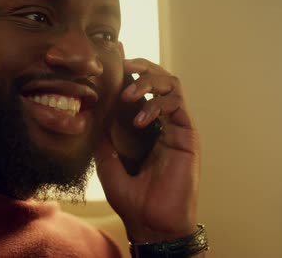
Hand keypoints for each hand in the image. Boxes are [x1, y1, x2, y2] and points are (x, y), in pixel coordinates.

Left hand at [95, 58, 200, 242]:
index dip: (130, 71)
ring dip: (149, 81)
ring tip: (129, 94)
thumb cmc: (133, 199)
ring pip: (172, 84)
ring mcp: (177, 126)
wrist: (151, 223)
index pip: (142, 89)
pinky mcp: (188, 134)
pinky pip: (176, 105)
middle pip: (160, 79)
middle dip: (142, 67)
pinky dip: (156, 105)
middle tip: (124, 66)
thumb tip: (93, 113)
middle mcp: (164, 122)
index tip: (114, 57)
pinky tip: (138, 120)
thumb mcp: (108, 162)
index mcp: (147, 127)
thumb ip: (103, 137)